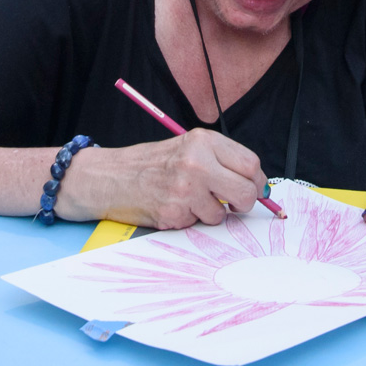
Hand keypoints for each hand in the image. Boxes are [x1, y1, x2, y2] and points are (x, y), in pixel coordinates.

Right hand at [69, 128, 266, 229]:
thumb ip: (220, 161)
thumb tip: (256, 184)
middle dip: (244, 203)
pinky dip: (190, 219)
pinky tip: (173, 207)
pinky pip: (199, 224)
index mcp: (203, 141)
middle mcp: (197, 162)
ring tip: (189, 201)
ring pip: (223, 214)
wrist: (109, 177)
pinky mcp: (174, 212)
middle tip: (235, 205)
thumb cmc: (149, 164)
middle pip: (246, 191)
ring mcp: (185, 188)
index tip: (255, 188)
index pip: (250, 164)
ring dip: (211, 213)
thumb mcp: (186, 148)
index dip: (256, 181)